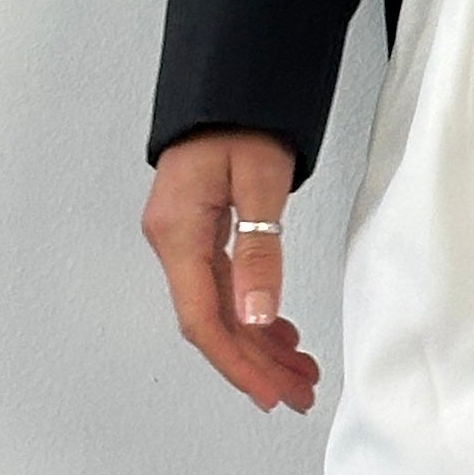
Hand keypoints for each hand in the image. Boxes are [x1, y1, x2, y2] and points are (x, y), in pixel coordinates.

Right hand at [141, 132, 320, 412]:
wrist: (231, 80)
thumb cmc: (244, 119)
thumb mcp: (260, 181)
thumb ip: (259, 250)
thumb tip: (257, 316)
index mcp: (179, 233)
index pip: (203, 319)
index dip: (238, 363)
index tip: (271, 394)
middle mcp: (173, 242)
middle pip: (212, 322)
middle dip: (256, 364)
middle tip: (300, 393)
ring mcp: (182, 238)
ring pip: (219, 309)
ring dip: (258, 344)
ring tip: (300, 372)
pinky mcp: (198, 231)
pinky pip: (222, 287)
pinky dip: (252, 314)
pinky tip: (279, 334)